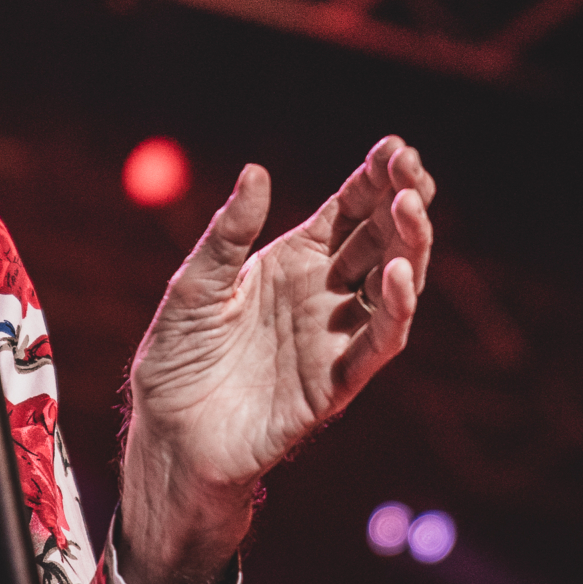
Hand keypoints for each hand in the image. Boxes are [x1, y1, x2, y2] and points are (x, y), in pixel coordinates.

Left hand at [118, 136, 434, 583]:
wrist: (169, 435)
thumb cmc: (178, 359)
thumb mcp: (194, 285)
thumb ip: (228, 235)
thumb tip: (256, 170)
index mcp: (292, 261)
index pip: (349, 210)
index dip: (375, 179)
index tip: (397, 148)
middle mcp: (323, 293)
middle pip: (381, 239)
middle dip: (403, 201)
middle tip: (413, 171)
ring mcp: (334, 336)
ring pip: (393, 286)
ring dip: (410, 247)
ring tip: (413, 207)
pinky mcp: (336, 381)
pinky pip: (378, 342)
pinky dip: (395, 309)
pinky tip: (398, 273)